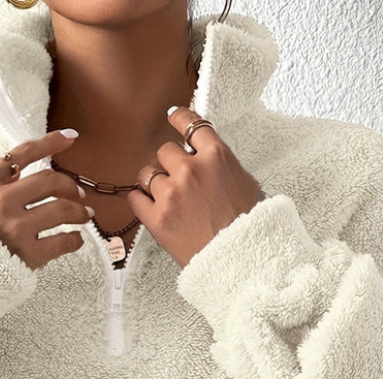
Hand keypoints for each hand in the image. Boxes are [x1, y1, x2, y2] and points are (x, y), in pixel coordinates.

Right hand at [0, 128, 93, 271]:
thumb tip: (30, 162)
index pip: (24, 154)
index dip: (51, 143)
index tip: (71, 138)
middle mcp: (0, 203)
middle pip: (50, 182)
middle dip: (71, 186)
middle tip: (80, 194)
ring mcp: (15, 230)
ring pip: (62, 210)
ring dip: (80, 212)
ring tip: (85, 215)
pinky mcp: (27, 255)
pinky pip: (62, 242)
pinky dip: (74, 240)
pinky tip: (75, 238)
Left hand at [126, 106, 265, 268]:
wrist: (240, 259)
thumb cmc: (247, 226)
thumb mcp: (246, 183)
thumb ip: (222, 164)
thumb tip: (208, 156)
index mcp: (216, 156)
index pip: (190, 124)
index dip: (178, 118)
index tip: (172, 116)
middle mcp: (190, 170)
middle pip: (164, 150)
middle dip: (169, 163)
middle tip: (177, 179)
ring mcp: (171, 193)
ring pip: (147, 173)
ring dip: (153, 182)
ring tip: (165, 196)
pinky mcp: (156, 218)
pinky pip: (134, 197)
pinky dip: (140, 200)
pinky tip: (149, 206)